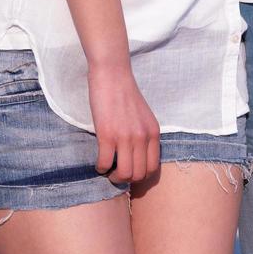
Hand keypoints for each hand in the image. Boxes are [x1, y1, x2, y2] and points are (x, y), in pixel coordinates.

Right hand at [89, 62, 160, 183]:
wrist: (112, 73)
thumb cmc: (125, 92)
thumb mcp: (144, 115)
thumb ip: (144, 134)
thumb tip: (138, 157)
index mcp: (153, 133)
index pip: (153, 169)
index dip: (141, 177)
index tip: (130, 171)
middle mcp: (142, 137)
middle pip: (139, 175)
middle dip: (126, 179)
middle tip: (116, 173)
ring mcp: (125, 137)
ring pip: (124, 174)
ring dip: (113, 177)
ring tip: (108, 170)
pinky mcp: (107, 134)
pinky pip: (104, 163)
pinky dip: (100, 167)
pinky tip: (99, 161)